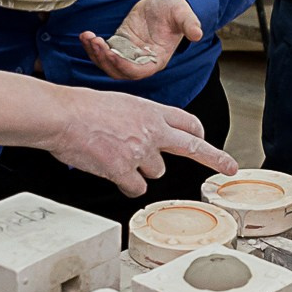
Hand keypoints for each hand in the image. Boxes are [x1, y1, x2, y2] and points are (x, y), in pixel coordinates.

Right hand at [42, 84, 237, 195]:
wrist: (62, 116)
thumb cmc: (83, 108)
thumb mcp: (121, 104)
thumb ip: (140, 119)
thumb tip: (144, 136)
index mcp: (151, 111)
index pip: (187, 122)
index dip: (199, 133)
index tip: (208, 141)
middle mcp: (153, 131)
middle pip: (193, 146)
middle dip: (215, 158)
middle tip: (229, 167)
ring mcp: (141, 152)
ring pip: (155, 172)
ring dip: (140, 170)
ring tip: (115, 155)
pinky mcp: (125, 171)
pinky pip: (135, 188)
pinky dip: (125, 184)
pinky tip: (109, 171)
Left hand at [80, 0, 201, 81]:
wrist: (164, 1)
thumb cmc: (175, 8)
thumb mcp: (183, 13)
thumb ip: (190, 24)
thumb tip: (198, 34)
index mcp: (157, 59)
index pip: (138, 71)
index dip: (124, 66)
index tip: (112, 53)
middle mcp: (141, 60)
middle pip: (119, 71)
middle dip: (105, 60)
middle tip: (96, 43)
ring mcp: (128, 53)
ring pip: (108, 64)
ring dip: (96, 54)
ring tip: (88, 38)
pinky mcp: (118, 44)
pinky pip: (102, 51)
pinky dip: (92, 46)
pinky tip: (85, 35)